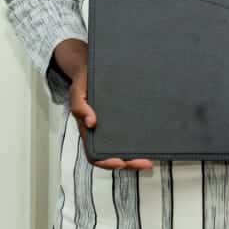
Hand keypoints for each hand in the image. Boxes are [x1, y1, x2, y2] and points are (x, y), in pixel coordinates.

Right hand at [54, 38, 152, 171]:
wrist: (90, 65)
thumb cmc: (84, 79)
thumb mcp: (78, 90)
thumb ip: (79, 106)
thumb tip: (91, 122)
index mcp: (88, 128)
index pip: (95, 154)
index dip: (107, 162)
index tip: (122, 163)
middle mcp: (100, 130)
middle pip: (112, 155)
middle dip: (128, 163)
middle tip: (146, 163)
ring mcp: (111, 125)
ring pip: (122, 147)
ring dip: (135, 156)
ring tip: (151, 157)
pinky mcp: (121, 117)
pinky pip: (129, 133)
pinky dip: (138, 141)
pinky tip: (151, 140)